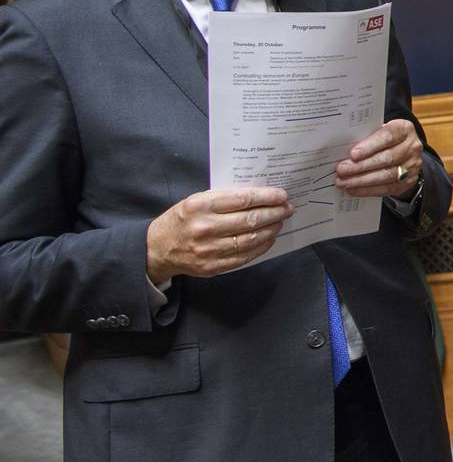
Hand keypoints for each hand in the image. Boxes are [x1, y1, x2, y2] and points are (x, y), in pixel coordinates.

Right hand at [146, 187, 293, 284]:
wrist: (157, 248)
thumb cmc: (182, 219)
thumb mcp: (196, 200)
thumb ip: (224, 198)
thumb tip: (259, 195)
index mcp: (200, 206)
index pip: (243, 199)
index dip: (267, 197)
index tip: (282, 195)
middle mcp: (205, 228)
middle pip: (251, 220)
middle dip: (274, 213)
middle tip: (287, 208)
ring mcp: (209, 250)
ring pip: (251, 239)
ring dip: (271, 229)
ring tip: (280, 221)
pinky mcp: (212, 267)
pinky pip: (245, 257)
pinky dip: (261, 247)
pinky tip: (269, 238)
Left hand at [334, 120, 424, 198]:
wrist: (404, 153)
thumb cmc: (384, 140)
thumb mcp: (378, 132)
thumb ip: (366, 137)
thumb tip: (342, 151)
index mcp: (404, 129)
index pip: (388, 136)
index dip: (370, 146)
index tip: (352, 154)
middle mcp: (412, 147)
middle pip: (386, 158)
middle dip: (361, 166)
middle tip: (341, 170)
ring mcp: (412, 166)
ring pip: (386, 175)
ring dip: (361, 180)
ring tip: (343, 182)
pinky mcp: (408, 182)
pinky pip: (386, 189)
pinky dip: (367, 190)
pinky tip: (352, 189)